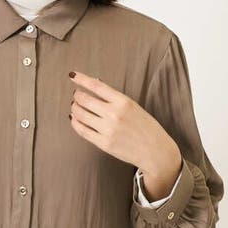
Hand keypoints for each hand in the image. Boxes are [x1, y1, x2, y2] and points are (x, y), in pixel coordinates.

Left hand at [68, 70, 182, 198]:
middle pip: (85, 99)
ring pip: (81, 115)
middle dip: (77, 96)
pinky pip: (82, 131)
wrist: (155, 151)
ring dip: (75, 109)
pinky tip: (74, 120)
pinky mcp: (103, 143)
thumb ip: (115, 98)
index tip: (72, 75)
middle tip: (76, 95)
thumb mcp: (134, 107)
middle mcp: (114, 114)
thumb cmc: (146, 127)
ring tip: (75, 107)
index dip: (82, 79)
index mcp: (123, 102)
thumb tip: (95, 84)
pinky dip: (75, 123)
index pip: (97, 86)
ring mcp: (108, 129)